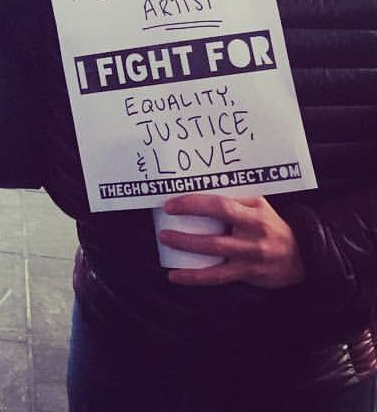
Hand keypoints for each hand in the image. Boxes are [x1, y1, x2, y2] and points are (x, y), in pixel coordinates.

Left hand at [159, 194, 304, 288]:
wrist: (301, 255)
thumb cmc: (270, 224)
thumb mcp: (257, 205)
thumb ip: (233, 198)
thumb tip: (196, 185)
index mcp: (253, 213)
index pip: (220, 206)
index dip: (193, 205)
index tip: (171, 205)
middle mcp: (253, 236)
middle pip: (215, 235)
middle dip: (185, 234)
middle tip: (162, 229)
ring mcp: (250, 257)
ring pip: (214, 257)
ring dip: (187, 251)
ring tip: (166, 244)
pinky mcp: (247, 274)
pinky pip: (217, 277)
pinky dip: (195, 278)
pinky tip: (175, 276)